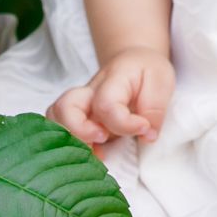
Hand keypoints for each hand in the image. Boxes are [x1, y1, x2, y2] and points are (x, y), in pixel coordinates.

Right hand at [46, 48, 174, 152]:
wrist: (133, 61)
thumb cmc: (146, 71)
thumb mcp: (161, 81)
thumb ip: (154, 109)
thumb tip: (147, 135)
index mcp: (112, 80)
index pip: (106, 104)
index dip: (124, 123)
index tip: (145, 128)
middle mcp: (89, 93)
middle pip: (65, 108)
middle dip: (80, 131)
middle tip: (104, 138)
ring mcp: (81, 106)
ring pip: (55, 119)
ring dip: (69, 139)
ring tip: (95, 152)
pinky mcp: (79, 118)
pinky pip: (58, 129)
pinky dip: (67, 144)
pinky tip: (92, 155)